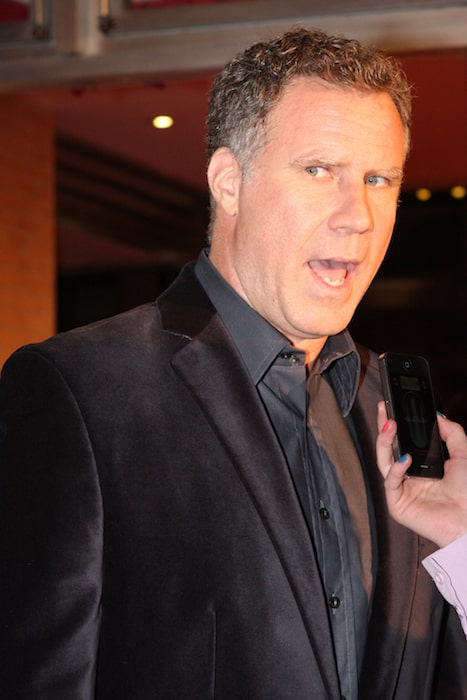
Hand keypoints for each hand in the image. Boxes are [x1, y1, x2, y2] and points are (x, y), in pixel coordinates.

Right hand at [376, 401, 466, 547]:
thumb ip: (452, 432)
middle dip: (383, 427)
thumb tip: (439, 415)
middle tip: (384, 409)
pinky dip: (396, 469)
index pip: (401, 441)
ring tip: (390, 425)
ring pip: (383, 461)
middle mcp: (408, 476)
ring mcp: (401, 490)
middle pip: (388, 448)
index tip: (391, 406)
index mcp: (420, 466)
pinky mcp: (397, 504)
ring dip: (384, 442)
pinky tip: (405, 459)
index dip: (394, 424)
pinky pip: (390, 481)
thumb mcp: (462, 455)